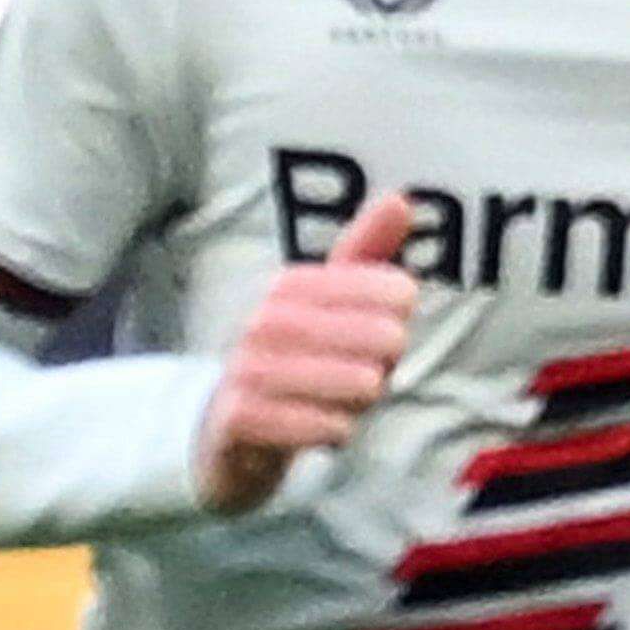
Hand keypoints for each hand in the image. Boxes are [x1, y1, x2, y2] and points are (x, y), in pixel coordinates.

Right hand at [194, 191, 419, 512]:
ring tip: (340, 401)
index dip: (401, 316)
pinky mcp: (242, 417)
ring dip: (364, 401)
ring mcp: (248, 368)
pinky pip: (327, 426)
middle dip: (388, 363)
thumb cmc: (297, 360)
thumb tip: (400, 198)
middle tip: (362, 373)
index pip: (392, 289)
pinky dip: (337, 431)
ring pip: (360, 385)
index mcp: (291, 285)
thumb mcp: (331, 304)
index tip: (380, 328)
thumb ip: (366, 253)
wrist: (228, 431)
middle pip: (384, 339)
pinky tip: (321, 426)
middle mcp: (266, 320)